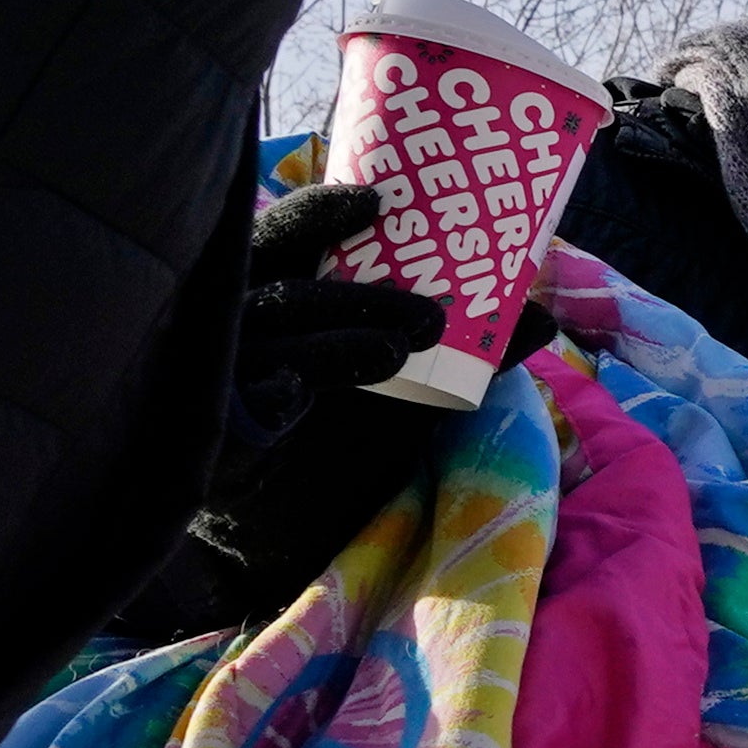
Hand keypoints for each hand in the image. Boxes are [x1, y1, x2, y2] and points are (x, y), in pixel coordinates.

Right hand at [182, 184, 457, 625]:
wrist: (281, 547)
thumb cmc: (339, 450)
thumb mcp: (413, 396)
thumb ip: (470, 356)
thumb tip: (542, 315)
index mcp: (273, 310)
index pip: (280, 243)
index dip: (315, 215)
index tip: (374, 201)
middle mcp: (233, 339)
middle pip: (276, 289)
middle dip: (350, 293)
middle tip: (430, 314)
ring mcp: (210, 389)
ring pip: (256, 343)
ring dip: (327, 344)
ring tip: (396, 352)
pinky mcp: (204, 444)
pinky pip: (224, 411)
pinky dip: (260, 396)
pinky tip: (293, 397)